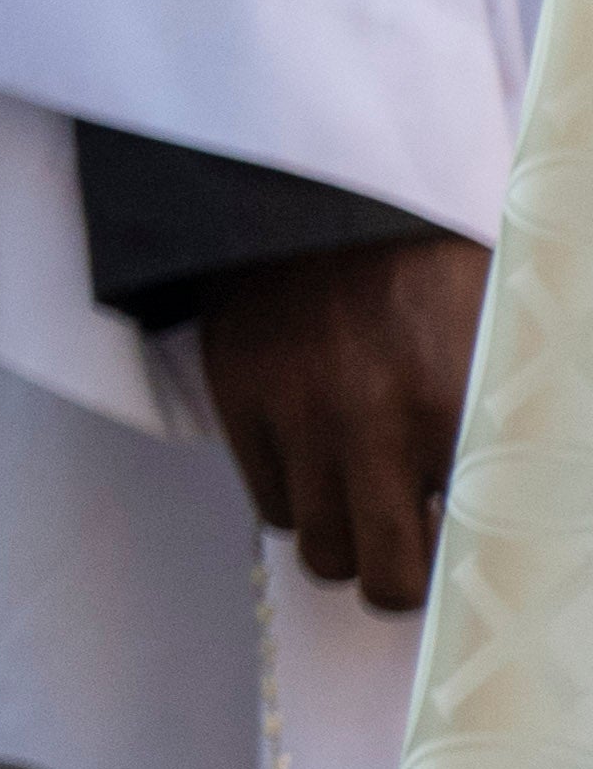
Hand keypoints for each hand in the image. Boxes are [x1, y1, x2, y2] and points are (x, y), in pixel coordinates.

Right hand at [202, 231, 489, 613]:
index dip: (468, 563)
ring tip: (364, 500)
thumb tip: (527, 504)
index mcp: (457, 406)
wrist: (319, 189)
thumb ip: (506, 422)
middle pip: (385, 579)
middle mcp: (375, 424)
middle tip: (410, 546)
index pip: (468, 546)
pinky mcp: (240, 405)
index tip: (467, 553)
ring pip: (318, 550)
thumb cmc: (427, 260)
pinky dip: (297, 499)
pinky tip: (320, 460)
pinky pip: (269, 505)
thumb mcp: (499, 334)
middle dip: (400, 577)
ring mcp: (299, 419)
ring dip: (345, 539)